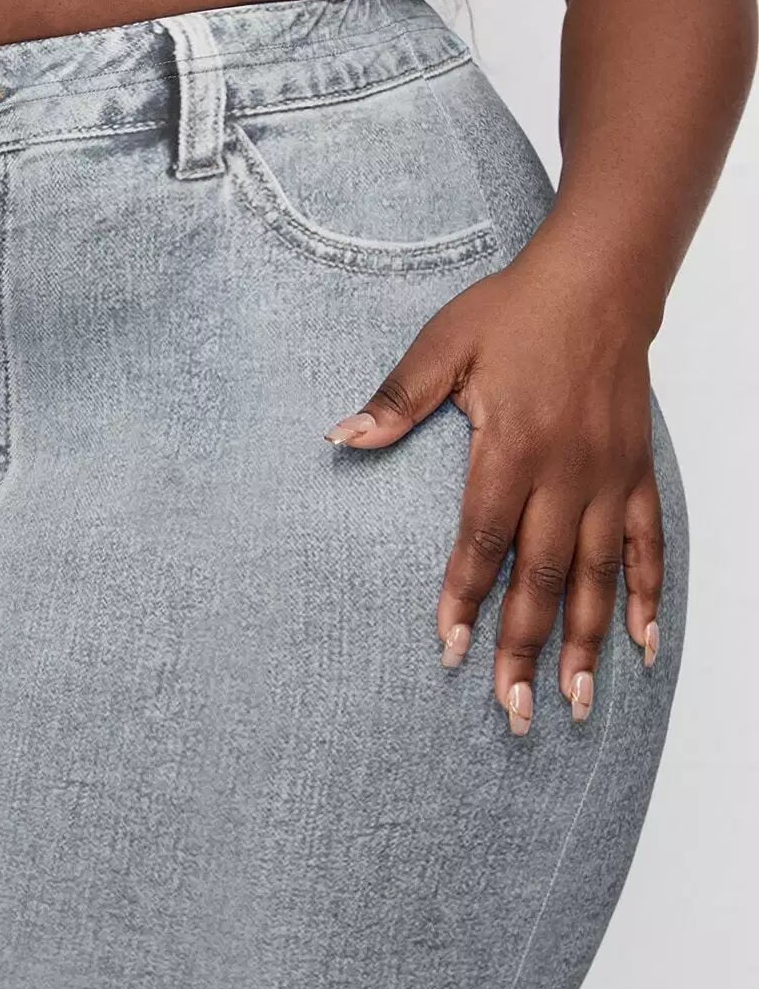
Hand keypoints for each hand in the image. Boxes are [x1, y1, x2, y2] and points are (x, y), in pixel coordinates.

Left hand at [324, 251, 663, 733]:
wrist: (601, 277)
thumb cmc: (515, 311)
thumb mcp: (444, 344)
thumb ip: (397, 399)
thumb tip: (341, 438)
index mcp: (512, 445)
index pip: (483, 539)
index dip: (466, 597)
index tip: (452, 650)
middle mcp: (565, 471)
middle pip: (541, 574)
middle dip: (525, 646)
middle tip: (512, 710)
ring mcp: (607, 477)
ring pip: (596, 575)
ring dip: (585, 641)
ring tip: (575, 701)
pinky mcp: (637, 474)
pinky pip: (646, 545)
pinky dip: (647, 596)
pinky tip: (642, 646)